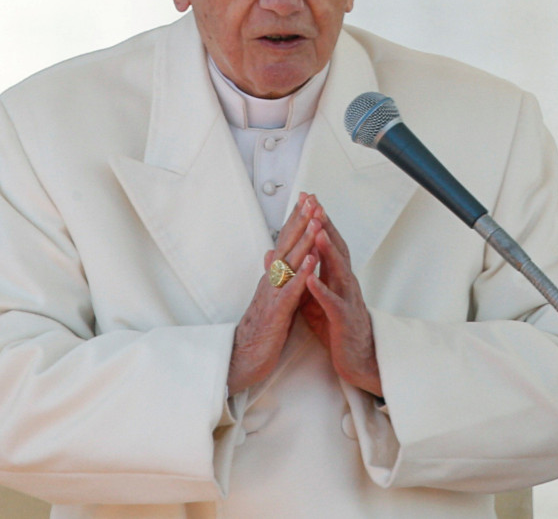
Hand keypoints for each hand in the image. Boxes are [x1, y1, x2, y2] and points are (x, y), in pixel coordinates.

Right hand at [228, 194, 320, 393]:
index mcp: (272, 277)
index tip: (307, 200)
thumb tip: (272, 253)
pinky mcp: (276, 313)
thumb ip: (273, 275)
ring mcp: (272, 295)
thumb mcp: (267, 297)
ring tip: (315, 222)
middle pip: (287, 245)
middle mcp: (271, 280)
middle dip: (300, 222)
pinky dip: (301, 275)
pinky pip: (290, 291)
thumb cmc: (258, 329)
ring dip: (303, 241)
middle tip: (311, 200)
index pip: (285, 243)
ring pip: (289, 263)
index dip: (295, 221)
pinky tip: (311, 262)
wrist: (241, 357)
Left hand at [301, 204, 382, 396]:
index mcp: (336, 276)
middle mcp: (344, 282)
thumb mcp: (314, 296)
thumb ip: (301, 274)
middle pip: (336, 248)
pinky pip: (332, 302)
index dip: (317, 220)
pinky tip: (312, 279)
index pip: (327, 242)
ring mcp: (346, 299)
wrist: (357, 357)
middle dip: (325, 226)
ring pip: (338, 270)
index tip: (307, 199)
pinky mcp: (342, 319)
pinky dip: (321, 289)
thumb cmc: (336, 325)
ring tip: (316, 232)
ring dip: (327, 250)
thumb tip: (279, 255)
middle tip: (316, 204)